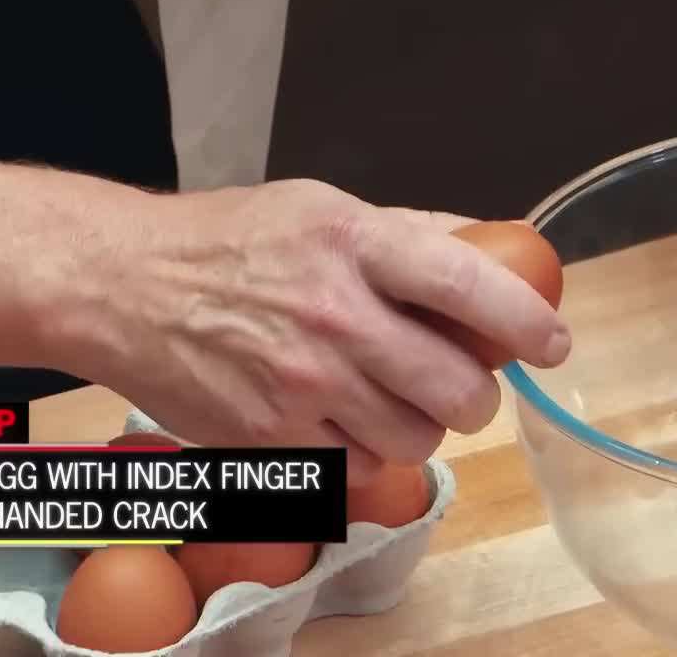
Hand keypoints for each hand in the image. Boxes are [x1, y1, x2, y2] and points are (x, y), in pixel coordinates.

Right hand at [65, 180, 571, 484]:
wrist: (123, 286)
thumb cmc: (229, 240)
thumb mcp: (325, 208)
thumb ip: (414, 233)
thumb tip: (498, 244)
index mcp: (353, 244)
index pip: (466, 286)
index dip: (525, 320)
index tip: (553, 341)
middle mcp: (332, 316)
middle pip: (455, 387)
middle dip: (477, 395)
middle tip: (466, 384)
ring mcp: (300, 384)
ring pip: (416, 439)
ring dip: (425, 427)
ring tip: (400, 400)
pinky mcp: (270, 437)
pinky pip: (360, 468)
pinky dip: (369, 452)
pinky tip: (349, 419)